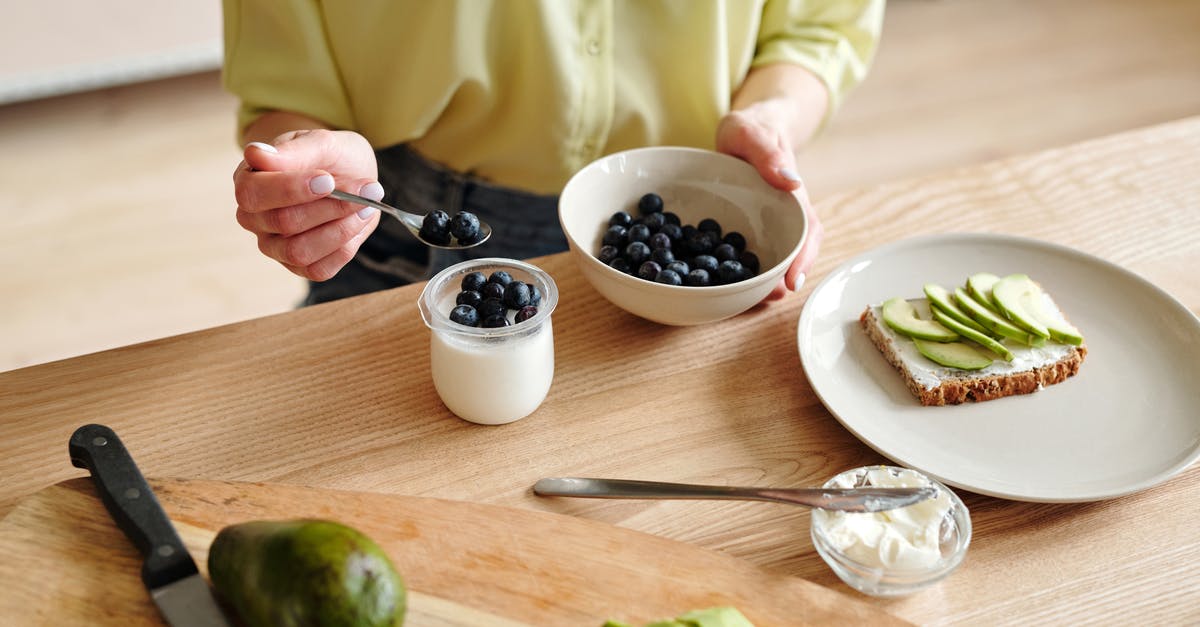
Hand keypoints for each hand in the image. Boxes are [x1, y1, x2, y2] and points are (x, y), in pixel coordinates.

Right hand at [233, 129, 382, 280]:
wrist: (352, 175)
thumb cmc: (330, 157)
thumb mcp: (321, 143)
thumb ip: (293, 151)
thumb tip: (255, 154)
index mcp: (249, 180)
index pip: (253, 193)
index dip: (290, 189)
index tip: (327, 179)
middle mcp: (254, 217)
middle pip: (282, 222)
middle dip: (329, 206)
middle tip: (365, 190)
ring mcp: (274, 246)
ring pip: (298, 251)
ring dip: (339, 229)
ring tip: (365, 206)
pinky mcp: (298, 266)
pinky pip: (317, 270)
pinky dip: (344, 248)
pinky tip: (357, 223)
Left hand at [716, 103, 823, 299]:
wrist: (747, 128)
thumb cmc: (752, 127)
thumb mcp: (752, 130)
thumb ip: (767, 151)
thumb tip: (791, 181)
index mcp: (792, 195)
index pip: (807, 230)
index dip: (803, 257)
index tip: (793, 280)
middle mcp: (784, 214)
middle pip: (793, 253)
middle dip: (783, 279)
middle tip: (769, 298)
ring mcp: (766, 223)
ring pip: (773, 257)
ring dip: (765, 280)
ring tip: (751, 300)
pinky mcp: (747, 228)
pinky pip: (748, 252)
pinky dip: (743, 270)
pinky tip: (729, 284)